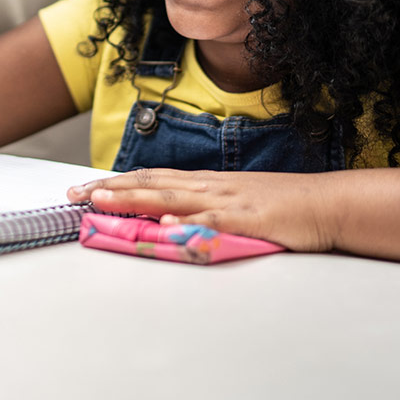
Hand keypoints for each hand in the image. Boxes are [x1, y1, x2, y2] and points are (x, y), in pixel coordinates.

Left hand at [68, 168, 337, 252]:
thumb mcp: (236, 202)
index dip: (116, 183)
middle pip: (150, 183)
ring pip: (170, 196)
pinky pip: (210, 220)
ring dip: (132, 198)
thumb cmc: (284, 205)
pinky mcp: (246, 219)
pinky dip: (184, 221)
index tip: (85, 188)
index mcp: (206, 183)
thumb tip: (167, 216)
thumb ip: (204, 208)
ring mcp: (226, 200)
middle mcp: (209, 186)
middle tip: (74, 195)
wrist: (326, 203)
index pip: (151, 178)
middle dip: (110, 189)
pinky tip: (161, 222)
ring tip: (100, 201)